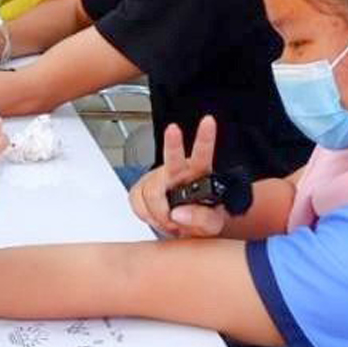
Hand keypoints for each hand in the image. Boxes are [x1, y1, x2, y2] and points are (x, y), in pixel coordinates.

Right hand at [130, 117, 226, 238]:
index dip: (205, 137)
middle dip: (173, 143)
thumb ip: (201, 219)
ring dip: (159, 215)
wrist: (186, 224)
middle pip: (173, 158)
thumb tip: (178, 214)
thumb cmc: (200, 218)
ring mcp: (158, 178)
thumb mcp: (210, 225)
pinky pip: (136, 201)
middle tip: (174, 129)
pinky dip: (146, 215)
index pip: (203, 154)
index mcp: (199, 174)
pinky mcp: (142, 188)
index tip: (209, 121)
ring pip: (151, 192)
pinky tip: (157, 218)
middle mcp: (178, 170)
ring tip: (170, 223)